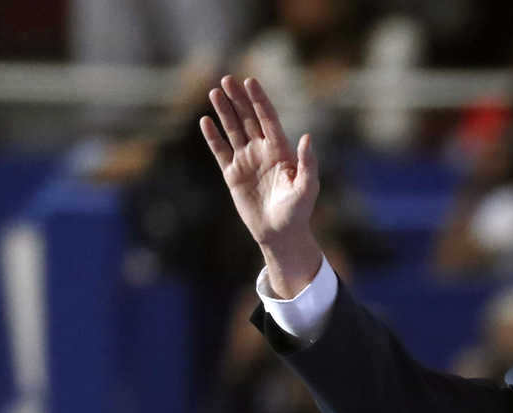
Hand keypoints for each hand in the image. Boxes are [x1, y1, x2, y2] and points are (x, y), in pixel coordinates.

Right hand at [201, 76, 322, 297]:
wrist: (280, 234)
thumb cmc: (298, 212)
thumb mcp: (307, 188)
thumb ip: (307, 163)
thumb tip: (307, 137)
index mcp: (281, 151)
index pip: (268, 119)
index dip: (259, 100)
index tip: (250, 81)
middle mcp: (262, 151)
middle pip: (248, 119)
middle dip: (238, 99)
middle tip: (227, 79)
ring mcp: (246, 161)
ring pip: (233, 131)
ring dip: (224, 112)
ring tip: (214, 92)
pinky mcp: (232, 175)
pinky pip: (220, 151)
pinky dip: (213, 137)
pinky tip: (205, 121)